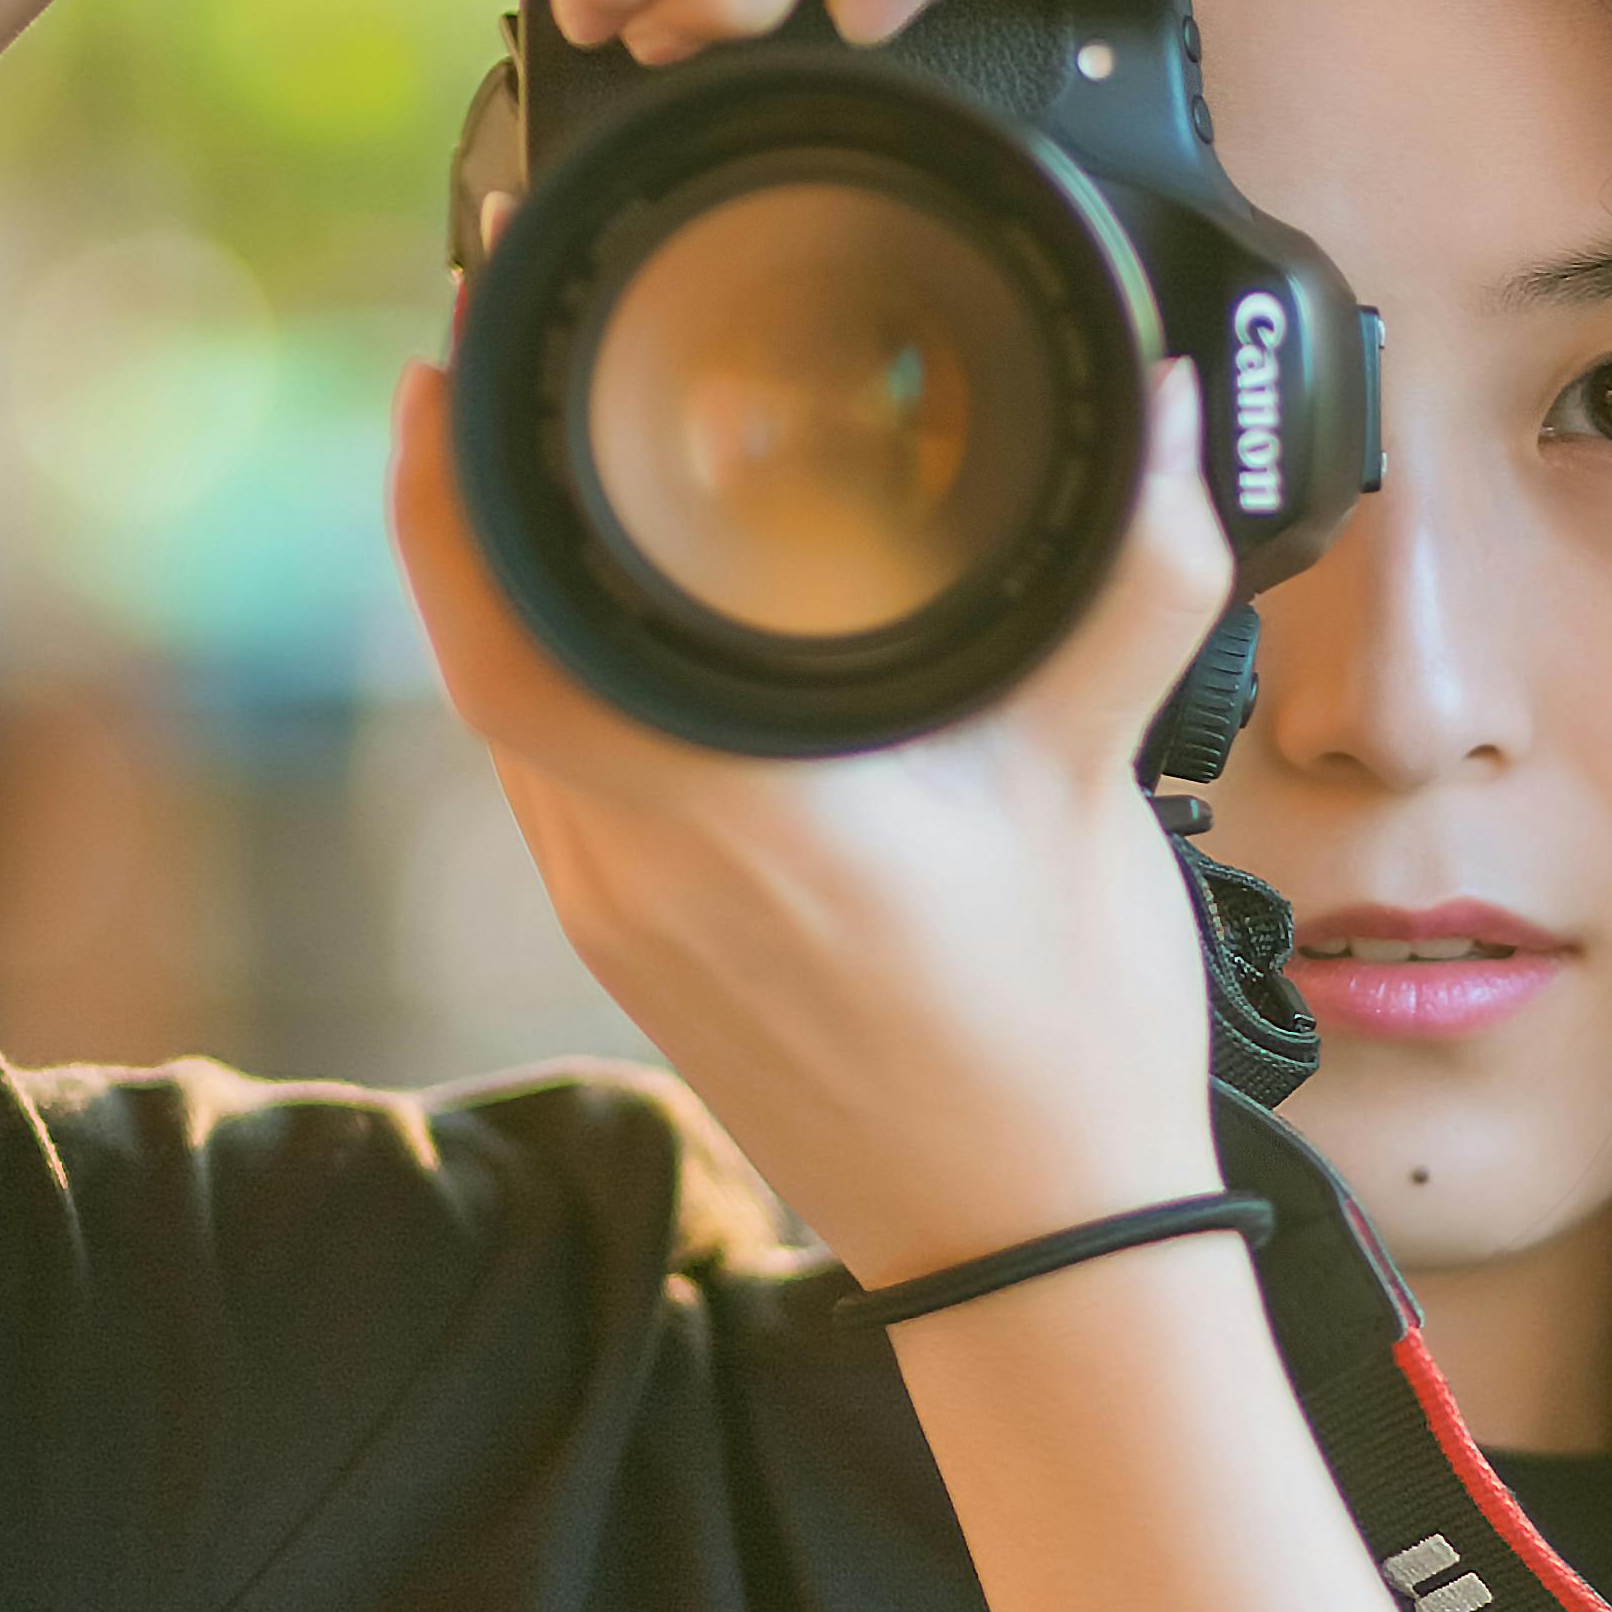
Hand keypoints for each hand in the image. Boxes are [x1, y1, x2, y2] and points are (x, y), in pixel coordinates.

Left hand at [388, 344, 1238, 1286]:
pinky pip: (563, 791)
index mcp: (714, 815)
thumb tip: (1165, 423)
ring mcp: (621, 931)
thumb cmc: (1061, 1043)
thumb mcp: (1093, 785)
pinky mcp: (644, 963)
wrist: (1035, 1247)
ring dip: (520, 608)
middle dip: (478, 516)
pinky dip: (573, 694)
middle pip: (486, 665)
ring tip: (568, 480)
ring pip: (520, 732)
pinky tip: (639, 640)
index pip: (500, 632)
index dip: (445, 491)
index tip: (449, 365)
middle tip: (510, 377)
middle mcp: (627, 876)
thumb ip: (1127, 583)